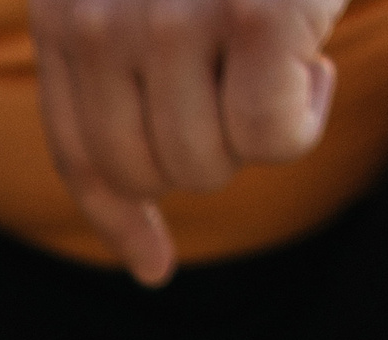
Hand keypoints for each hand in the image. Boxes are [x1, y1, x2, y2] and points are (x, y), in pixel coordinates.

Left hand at [30, 0, 342, 282]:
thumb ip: (121, 66)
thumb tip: (145, 240)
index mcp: (66, 7)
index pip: (80, 152)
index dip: (119, 217)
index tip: (153, 266)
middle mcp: (101, 18)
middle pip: (150, 171)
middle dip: (213, 151)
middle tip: (257, 86)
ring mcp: (171, 19)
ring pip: (211, 163)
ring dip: (266, 126)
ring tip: (287, 52)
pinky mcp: (253, 18)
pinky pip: (273, 139)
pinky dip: (308, 113)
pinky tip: (321, 55)